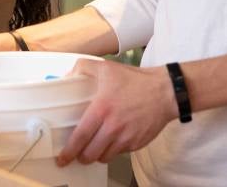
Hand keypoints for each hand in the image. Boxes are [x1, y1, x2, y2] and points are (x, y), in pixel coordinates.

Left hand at [57, 59, 175, 165]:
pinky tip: (109, 142)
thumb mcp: (104, 67)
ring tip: (92, 148)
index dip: (69, 151)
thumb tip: (66, 77)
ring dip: (96, 155)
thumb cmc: (134, 80)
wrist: (165, 92)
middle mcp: (113, 127)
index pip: (81, 136)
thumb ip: (82, 68)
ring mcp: (127, 138)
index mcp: (101, 110)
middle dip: (81, 157)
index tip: (62, 158)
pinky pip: (120, 153)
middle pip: (91, 153)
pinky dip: (112, 151)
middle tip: (76, 155)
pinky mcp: (137, 143)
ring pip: (105, 156)